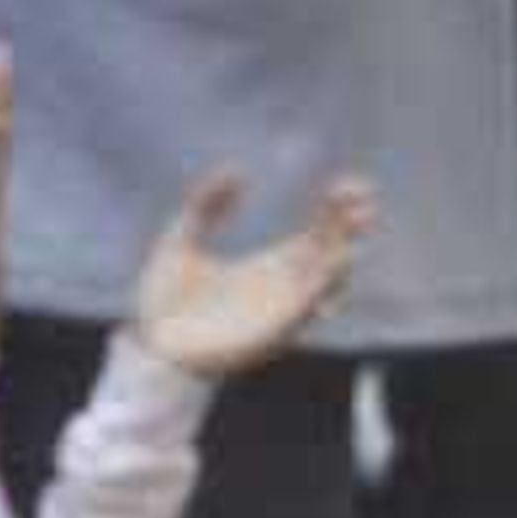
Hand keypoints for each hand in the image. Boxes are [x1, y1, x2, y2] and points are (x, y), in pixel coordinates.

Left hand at [128, 160, 375, 379]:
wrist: (150, 346)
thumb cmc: (165, 302)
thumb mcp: (183, 237)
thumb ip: (207, 204)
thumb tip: (237, 171)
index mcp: (269, 267)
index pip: (317, 235)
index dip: (337, 210)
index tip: (352, 184)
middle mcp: (282, 289)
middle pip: (330, 254)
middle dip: (351, 229)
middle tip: (366, 201)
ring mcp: (279, 312)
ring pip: (326, 284)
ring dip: (342, 257)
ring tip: (353, 229)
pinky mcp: (270, 334)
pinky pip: (304, 310)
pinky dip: (321, 288)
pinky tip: (331, 262)